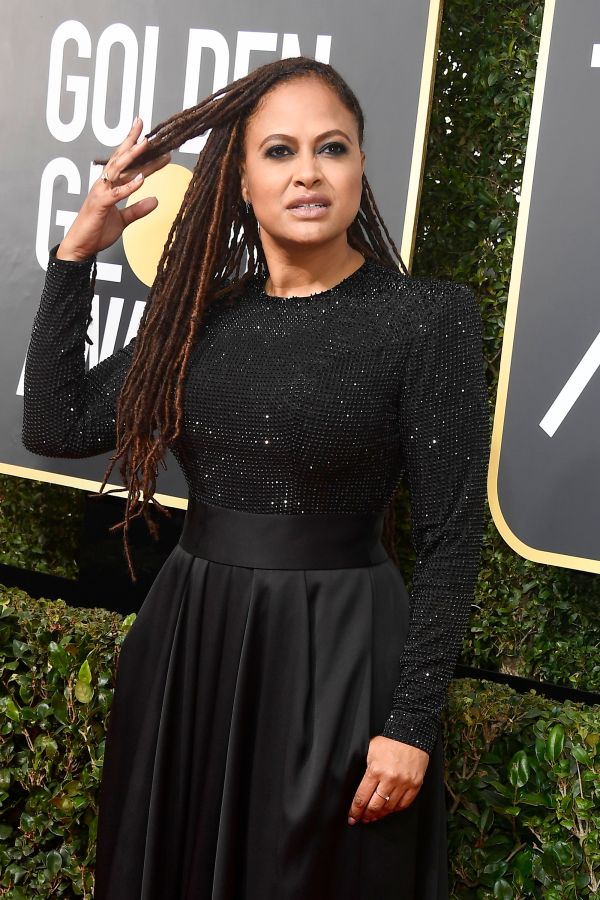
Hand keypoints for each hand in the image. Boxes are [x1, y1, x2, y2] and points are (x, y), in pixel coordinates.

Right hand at [56, 117, 170, 261]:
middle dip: (132, 141)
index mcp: (109, 185)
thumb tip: (156, 200)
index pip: (126, 164)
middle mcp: (104, 184)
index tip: (152, 138)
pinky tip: (142, 180)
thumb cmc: (97, 231)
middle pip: (120, 158)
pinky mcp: (100, 205)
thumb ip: (137, 210)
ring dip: (132, 156)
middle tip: (144, 125)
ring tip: (145, 144)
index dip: (138, 151)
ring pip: (117, 170)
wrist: (81, 246)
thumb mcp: (122, 220)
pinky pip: (116, 194)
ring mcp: (101, 193)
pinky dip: (129, 187)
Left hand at [347, 735, 428, 824]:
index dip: (355, 810)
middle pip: (375, 806)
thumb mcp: (370, 751)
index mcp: (375, 770)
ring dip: (380, 815)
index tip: (352, 817)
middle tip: (362, 819)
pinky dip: (395, 809)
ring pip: (389, 808)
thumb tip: (359, 787)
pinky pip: (404, 804)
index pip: (362, 797)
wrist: (411, 735)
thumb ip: (366, 768)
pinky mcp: (415, 785)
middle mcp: (390, 779)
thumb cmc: (389, 741)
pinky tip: (389, 809)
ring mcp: (404, 783)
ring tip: (374, 816)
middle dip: (366, 815)